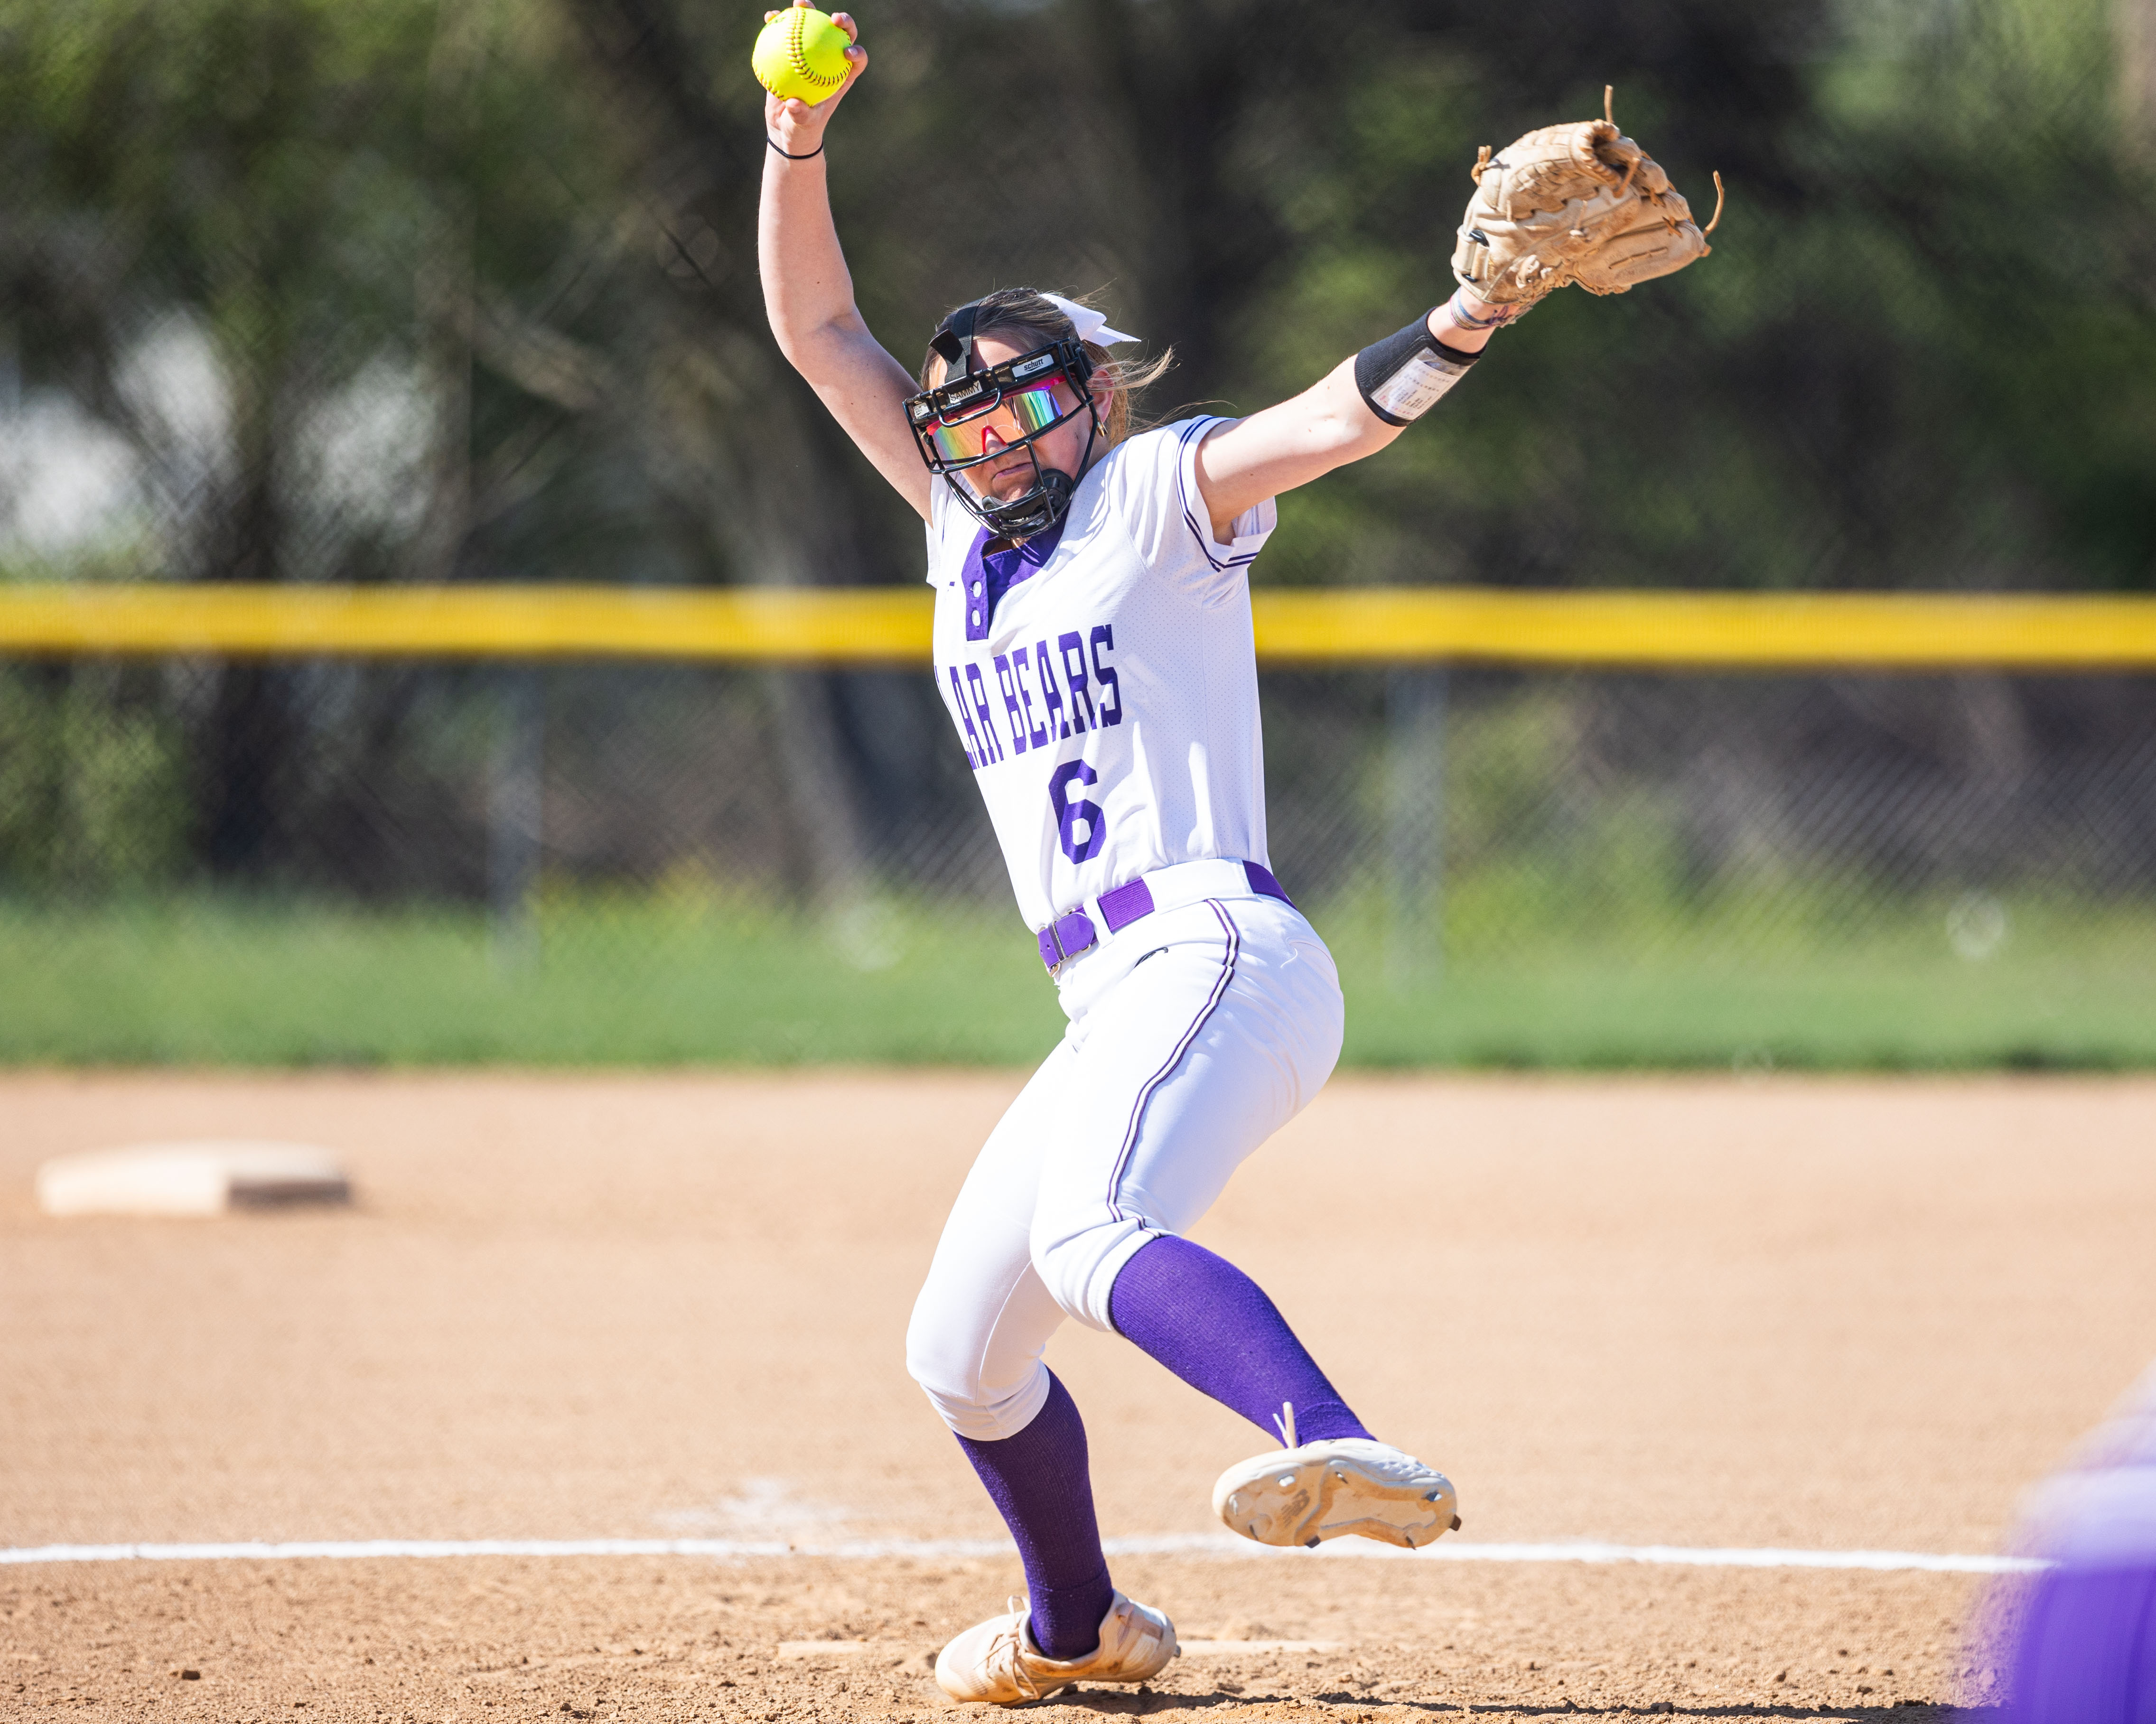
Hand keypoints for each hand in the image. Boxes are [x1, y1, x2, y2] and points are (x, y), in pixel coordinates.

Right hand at [763, 2, 865, 153]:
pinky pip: (787, 34)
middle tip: (833, 19)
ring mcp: (812, 54)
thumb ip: (800, 116)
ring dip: (808, 11)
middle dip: (843, 22)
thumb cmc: (800, 129)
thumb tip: (793, 104)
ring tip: (797, 4)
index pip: (857, 61)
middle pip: (841, 35)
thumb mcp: (800, 126)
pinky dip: (779, 23)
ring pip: (814, 27)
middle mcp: (830, 61)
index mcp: (841, 77)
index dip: (857, 52)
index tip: (847, 52)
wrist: (785, 126)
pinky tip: (769, 17)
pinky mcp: (793, 51)